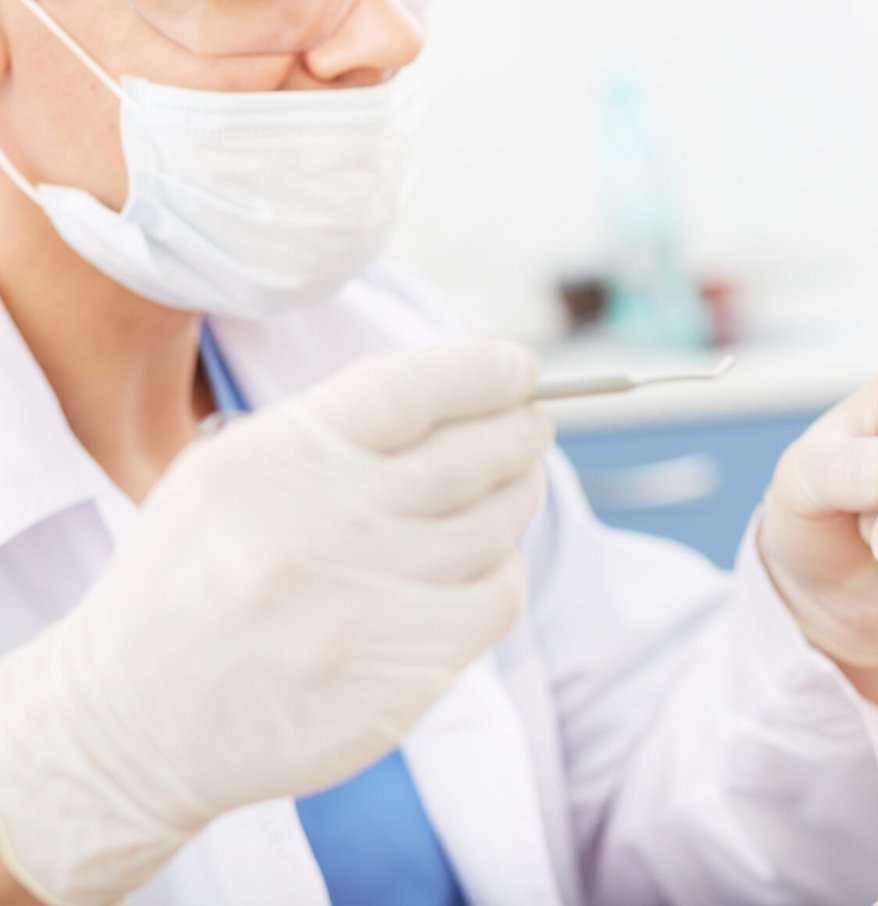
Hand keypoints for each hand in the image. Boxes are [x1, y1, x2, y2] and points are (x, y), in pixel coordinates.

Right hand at [0, 340, 551, 905]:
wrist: (131, 722)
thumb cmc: (194, 582)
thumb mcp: (230, 473)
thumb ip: (337, 429)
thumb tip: (464, 393)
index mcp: (282, 456)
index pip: (419, 387)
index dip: (488, 372)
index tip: (519, 370)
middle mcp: (328, 520)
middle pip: (477, 454)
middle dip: (520, 432)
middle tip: (529, 428)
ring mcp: (369, 599)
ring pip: (496, 525)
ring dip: (517, 497)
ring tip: (511, 488)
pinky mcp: (403, 668)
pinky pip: (496, 597)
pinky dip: (503, 572)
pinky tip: (483, 565)